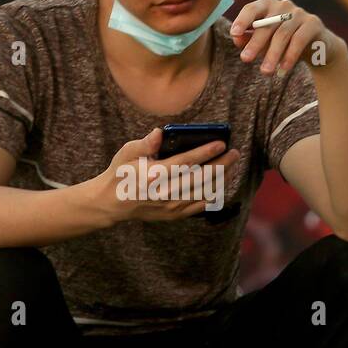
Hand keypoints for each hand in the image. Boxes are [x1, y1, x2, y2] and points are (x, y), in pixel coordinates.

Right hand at [90, 127, 240, 225]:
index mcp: (153, 175)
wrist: (112, 203)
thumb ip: (145, 143)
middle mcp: (164, 192)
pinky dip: (214, 195)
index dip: (205, 152)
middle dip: (221, 165)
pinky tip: (222, 184)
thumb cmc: (121, 173)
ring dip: (221, 179)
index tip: (221, 143)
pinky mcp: (174, 215)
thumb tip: (161, 132)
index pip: (185, 162)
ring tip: (232, 166)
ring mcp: (170, 206)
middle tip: (234, 153)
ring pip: (203, 193)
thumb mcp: (127, 153)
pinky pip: (200, 206)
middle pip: (200, 178)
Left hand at [229, 0, 345, 75]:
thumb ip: (249, 39)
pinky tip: (283, 69)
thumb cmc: (282, 42)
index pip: (252, 9)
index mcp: (266, 5)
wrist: (316, 46)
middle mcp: (283, 5)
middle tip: (245, 59)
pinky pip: (299, 40)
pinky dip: (290, 55)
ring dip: (273, 54)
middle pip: (266, 24)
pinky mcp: (313, 23)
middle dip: (255, 43)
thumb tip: (236, 39)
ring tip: (265, 71)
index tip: (233, 34)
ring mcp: (299, 13)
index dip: (242, 20)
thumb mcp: (264, 42)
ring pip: (282, 34)